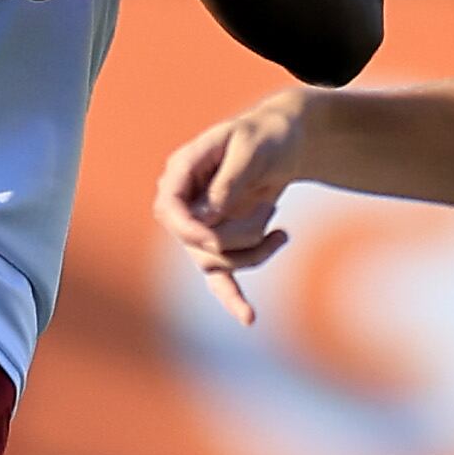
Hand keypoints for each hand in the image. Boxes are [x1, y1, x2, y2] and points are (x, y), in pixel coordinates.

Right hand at [153, 89, 312, 326]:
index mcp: (183, 169)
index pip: (168, 208)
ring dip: (254, 251)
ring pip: (217, 262)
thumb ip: (229, 178)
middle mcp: (186, 200)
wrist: (286, 142)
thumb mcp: (252, 147)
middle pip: (197, 241)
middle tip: (271, 207)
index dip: (186, 228)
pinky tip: (249, 318)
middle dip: (239, 235)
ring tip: (278, 228)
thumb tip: (209, 214)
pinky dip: (233, 298)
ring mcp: (202, 224)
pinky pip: (220, 279)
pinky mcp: (221, 243)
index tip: (210, 237)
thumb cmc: (267, 136)